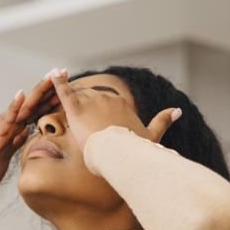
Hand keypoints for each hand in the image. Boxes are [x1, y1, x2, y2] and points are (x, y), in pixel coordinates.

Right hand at [0, 70, 62, 192]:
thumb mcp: (9, 151)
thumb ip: (17, 140)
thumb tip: (27, 132)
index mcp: (15, 126)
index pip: (37, 108)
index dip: (52, 96)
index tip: (68, 85)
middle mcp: (10, 122)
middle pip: (34, 101)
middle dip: (49, 87)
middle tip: (63, 71)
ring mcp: (3, 125)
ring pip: (24, 105)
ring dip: (37, 91)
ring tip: (49, 77)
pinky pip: (7, 118)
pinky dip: (14, 106)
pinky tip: (21, 94)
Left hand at [48, 69, 180, 149]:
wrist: (121, 155)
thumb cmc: (135, 149)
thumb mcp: (151, 135)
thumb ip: (163, 121)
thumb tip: (178, 110)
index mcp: (121, 103)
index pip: (105, 102)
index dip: (97, 110)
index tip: (94, 121)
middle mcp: (106, 98)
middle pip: (90, 98)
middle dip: (83, 107)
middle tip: (74, 118)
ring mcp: (91, 102)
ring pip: (77, 97)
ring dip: (68, 99)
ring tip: (63, 106)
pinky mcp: (76, 110)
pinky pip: (64, 93)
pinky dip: (57, 83)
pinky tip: (52, 75)